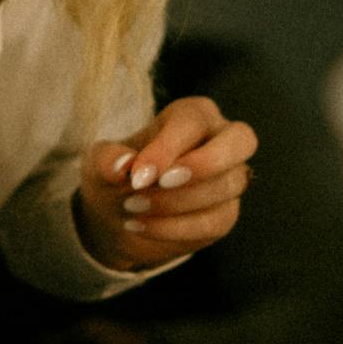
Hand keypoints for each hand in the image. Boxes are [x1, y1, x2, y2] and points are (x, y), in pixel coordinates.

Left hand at [73, 95, 256, 272]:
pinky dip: (177, 228)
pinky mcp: (226, 213)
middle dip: (205, 163)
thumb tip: (123, 166)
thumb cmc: (115, 174)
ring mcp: (229, 178)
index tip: (138, 176)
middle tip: (163, 183)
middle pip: (242, 140)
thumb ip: (108, 159)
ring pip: (228, 185)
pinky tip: (143, 226)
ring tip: (134, 208)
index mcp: (192, 115)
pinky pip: (217, 221)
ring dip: (179, 202)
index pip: (193, 122)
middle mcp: (220, 139)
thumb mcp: (100, 162)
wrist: (118, 215)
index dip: (168, 148)